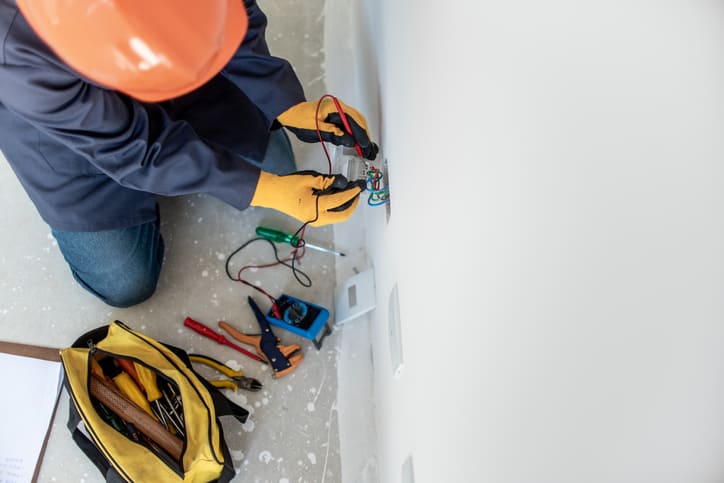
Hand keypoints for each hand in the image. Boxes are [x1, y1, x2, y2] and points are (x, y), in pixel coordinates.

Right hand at [250, 170, 364, 225]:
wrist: (271, 194)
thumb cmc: (287, 186)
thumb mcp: (309, 179)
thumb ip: (327, 181)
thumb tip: (341, 182)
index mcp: (315, 209)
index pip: (339, 201)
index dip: (351, 194)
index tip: (359, 187)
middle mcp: (317, 219)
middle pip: (342, 216)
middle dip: (352, 205)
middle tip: (357, 194)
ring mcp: (314, 221)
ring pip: (337, 218)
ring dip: (346, 208)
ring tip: (350, 195)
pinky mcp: (312, 220)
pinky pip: (330, 217)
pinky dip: (337, 209)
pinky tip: (339, 199)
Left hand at [277, 97, 378, 159]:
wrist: (291, 113)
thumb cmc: (300, 119)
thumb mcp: (316, 129)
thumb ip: (333, 134)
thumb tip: (349, 140)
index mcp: (334, 107)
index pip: (353, 121)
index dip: (361, 134)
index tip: (365, 145)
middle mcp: (339, 107)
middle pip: (358, 121)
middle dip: (364, 136)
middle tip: (369, 150)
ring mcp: (339, 111)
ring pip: (356, 123)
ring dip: (362, 135)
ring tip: (367, 148)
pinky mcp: (337, 117)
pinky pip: (350, 124)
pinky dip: (356, 133)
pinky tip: (359, 142)